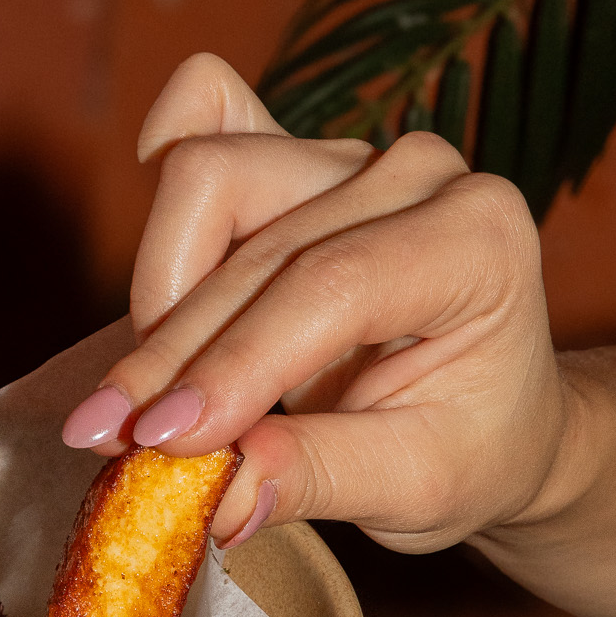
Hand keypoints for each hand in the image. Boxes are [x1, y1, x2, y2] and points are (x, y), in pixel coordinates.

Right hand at [62, 54, 566, 554]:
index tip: (158, 441)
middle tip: (115, 442)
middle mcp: (417, 173)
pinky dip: (166, 196)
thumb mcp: (422, 488)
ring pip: (210, 177)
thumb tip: (221, 494)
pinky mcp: (296, 154)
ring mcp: (351, 153)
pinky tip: (155, 280)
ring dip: (162, 291)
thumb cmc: (475, 447)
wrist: (500, 413)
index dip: (232, 361)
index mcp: (476, 238)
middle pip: (254, 234)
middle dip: (173, 346)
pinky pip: (202, 122)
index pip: (329, 285)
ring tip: (156, 393)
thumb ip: (321, 477)